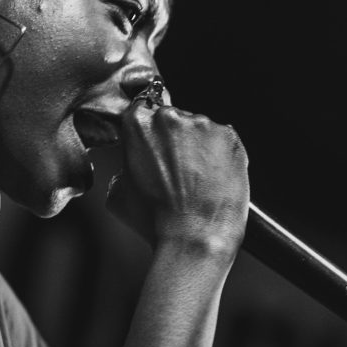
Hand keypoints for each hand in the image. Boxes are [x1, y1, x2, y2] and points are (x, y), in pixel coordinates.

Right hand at [107, 101, 249, 257]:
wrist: (194, 237)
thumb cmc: (155, 221)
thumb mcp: (117, 193)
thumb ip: (122, 166)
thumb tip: (130, 165)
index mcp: (138, 123)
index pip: (142, 109)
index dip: (150, 130)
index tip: (157, 144)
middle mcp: (170, 118)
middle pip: (173, 118)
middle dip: (175, 139)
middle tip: (177, 169)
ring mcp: (202, 125)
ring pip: (199, 128)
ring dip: (199, 145)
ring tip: (198, 178)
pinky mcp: (229, 136)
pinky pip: (223, 139)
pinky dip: (221, 154)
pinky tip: (214, 177)